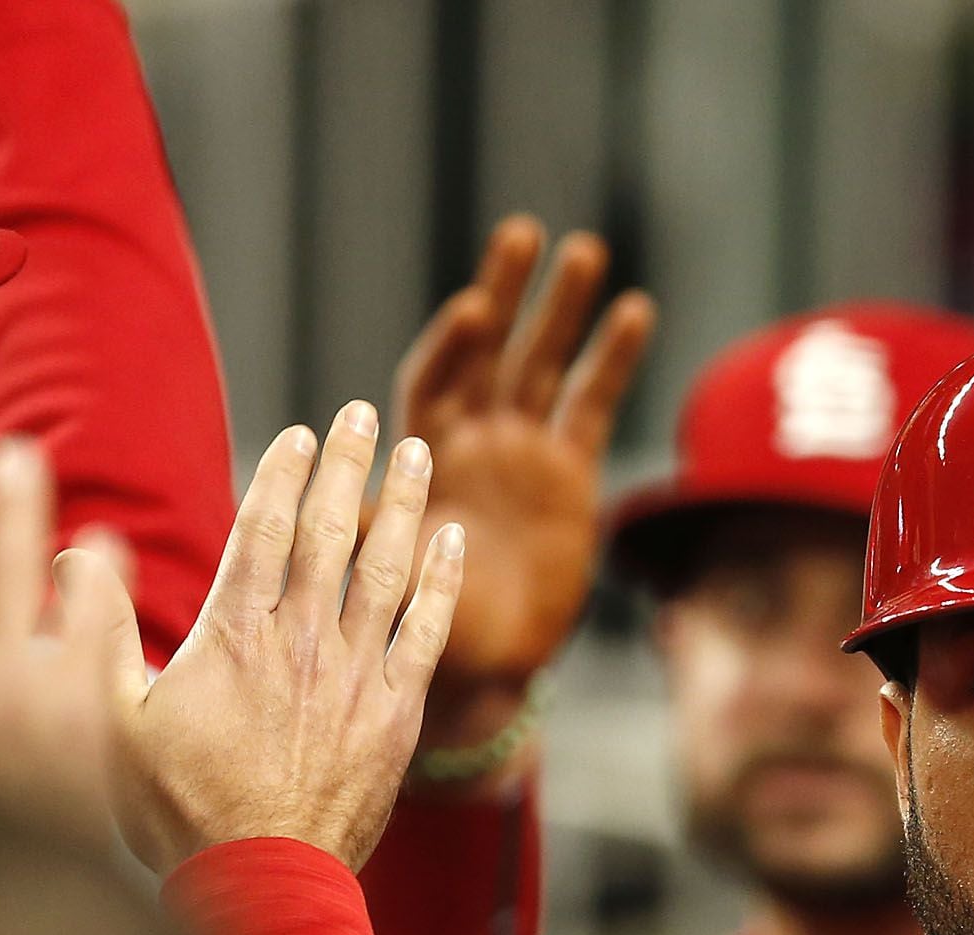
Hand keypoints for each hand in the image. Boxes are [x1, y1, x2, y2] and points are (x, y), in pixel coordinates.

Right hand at [81, 403, 462, 872]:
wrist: (258, 880)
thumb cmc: (177, 810)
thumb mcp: (110, 717)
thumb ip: (97, 629)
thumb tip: (76, 552)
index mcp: (233, 631)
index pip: (264, 527)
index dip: (285, 472)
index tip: (303, 434)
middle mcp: (300, 639)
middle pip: (329, 530)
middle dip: (349, 464)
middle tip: (364, 414)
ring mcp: (354, 674)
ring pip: (387, 567)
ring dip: (406, 503)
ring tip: (421, 452)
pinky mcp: (396, 714)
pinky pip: (429, 632)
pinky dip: (444, 582)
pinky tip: (455, 541)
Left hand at [390, 217, 653, 751]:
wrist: (482, 663)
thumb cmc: (420, 627)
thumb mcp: (391, 579)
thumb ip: (374, 535)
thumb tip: (339, 508)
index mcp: (421, 456)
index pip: (436, 384)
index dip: (455, 348)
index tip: (475, 311)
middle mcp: (471, 440)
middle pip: (489, 352)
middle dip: (507, 293)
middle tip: (523, 233)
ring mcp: (522, 451)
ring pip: (543, 365)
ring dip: (561, 308)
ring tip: (583, 248)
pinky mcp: (568, 473)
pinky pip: (592, 404)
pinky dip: (612, 358)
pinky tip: (635, 309)